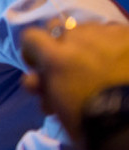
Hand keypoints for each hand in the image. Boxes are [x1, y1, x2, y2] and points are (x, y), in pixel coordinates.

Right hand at [22, 22, 128, 139]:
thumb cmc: (91, 122)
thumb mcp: (57, 106)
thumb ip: (43, 86)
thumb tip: (33, 79)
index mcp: (54, 57)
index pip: (30, 37)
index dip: (33, 51)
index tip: (39, 66)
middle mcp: (77, 38)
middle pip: (58, 27)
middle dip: (59, 44)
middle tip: (69, 63)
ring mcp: (106, 34)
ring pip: (88, 28)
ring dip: (87, 43)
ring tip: (101, 63)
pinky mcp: (127, 35)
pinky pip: (114, 31)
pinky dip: (112, 43)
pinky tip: (119, 60)